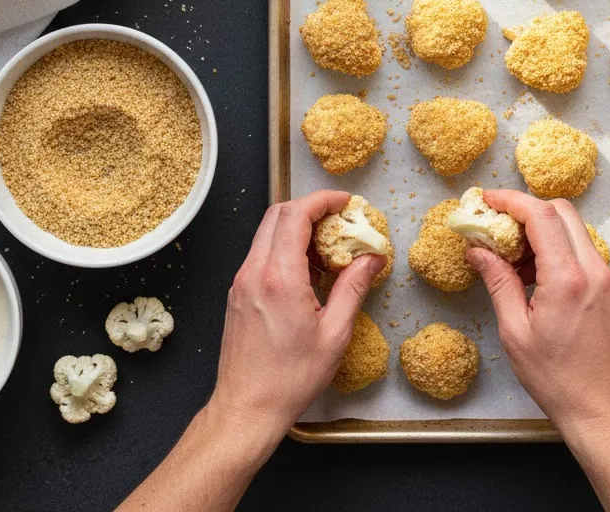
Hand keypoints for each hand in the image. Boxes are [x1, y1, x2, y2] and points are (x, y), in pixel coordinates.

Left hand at [209, 190, 385, 446]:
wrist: (246, 408)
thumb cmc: (289, 379)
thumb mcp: (334, 335)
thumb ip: (353, 289)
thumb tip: (371, 259)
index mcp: (279, 278)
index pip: (295, 214)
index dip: (322, 200)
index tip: (344, 202)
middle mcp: (254, 271)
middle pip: (277, 214)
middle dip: (310, 208)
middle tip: (339, 220)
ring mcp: (241, 281)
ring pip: (267, 233)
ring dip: (296, 229)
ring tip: (328, 250)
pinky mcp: (238, 292)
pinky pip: (261, 254)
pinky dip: (284, 249)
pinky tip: (307, 272)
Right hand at [465, 189, 609, 432]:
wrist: (603, 412)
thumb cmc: (556, 379)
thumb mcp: (515, 331)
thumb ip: (498, 282)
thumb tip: (477, 251)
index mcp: (567, 280)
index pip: (541, 215)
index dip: (511, 200)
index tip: (487, 200)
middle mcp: (594, 271)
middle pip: (561, 211)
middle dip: (526, 209)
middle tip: (497, 224)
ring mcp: (608, 279)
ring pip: (573, 229)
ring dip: (542, 230)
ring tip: (514, 259)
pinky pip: (583, 251)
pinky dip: (557, 249)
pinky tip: (536, 277)